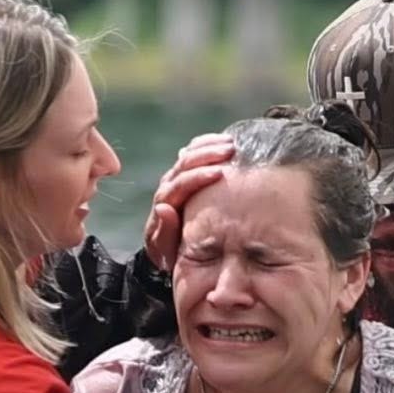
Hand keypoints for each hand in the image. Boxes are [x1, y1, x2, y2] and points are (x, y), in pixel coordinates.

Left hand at [143, 133, 235, 270]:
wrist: (167, 250)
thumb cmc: (171, 253)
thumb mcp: (166, 250)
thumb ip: (164, 232)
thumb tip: (163, 208)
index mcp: (164, 204)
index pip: (179, 184)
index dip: (197, 177)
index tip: (219, 173)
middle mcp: (168, 188)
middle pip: (184, 164)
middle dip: (206, 155)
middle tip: (230, 150)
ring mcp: (175, 179)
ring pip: (188, 155)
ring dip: (208, 146)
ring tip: (231, 142)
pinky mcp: (184, 175)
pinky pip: (192, 154)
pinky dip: (206, 144)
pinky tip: (221, 139)